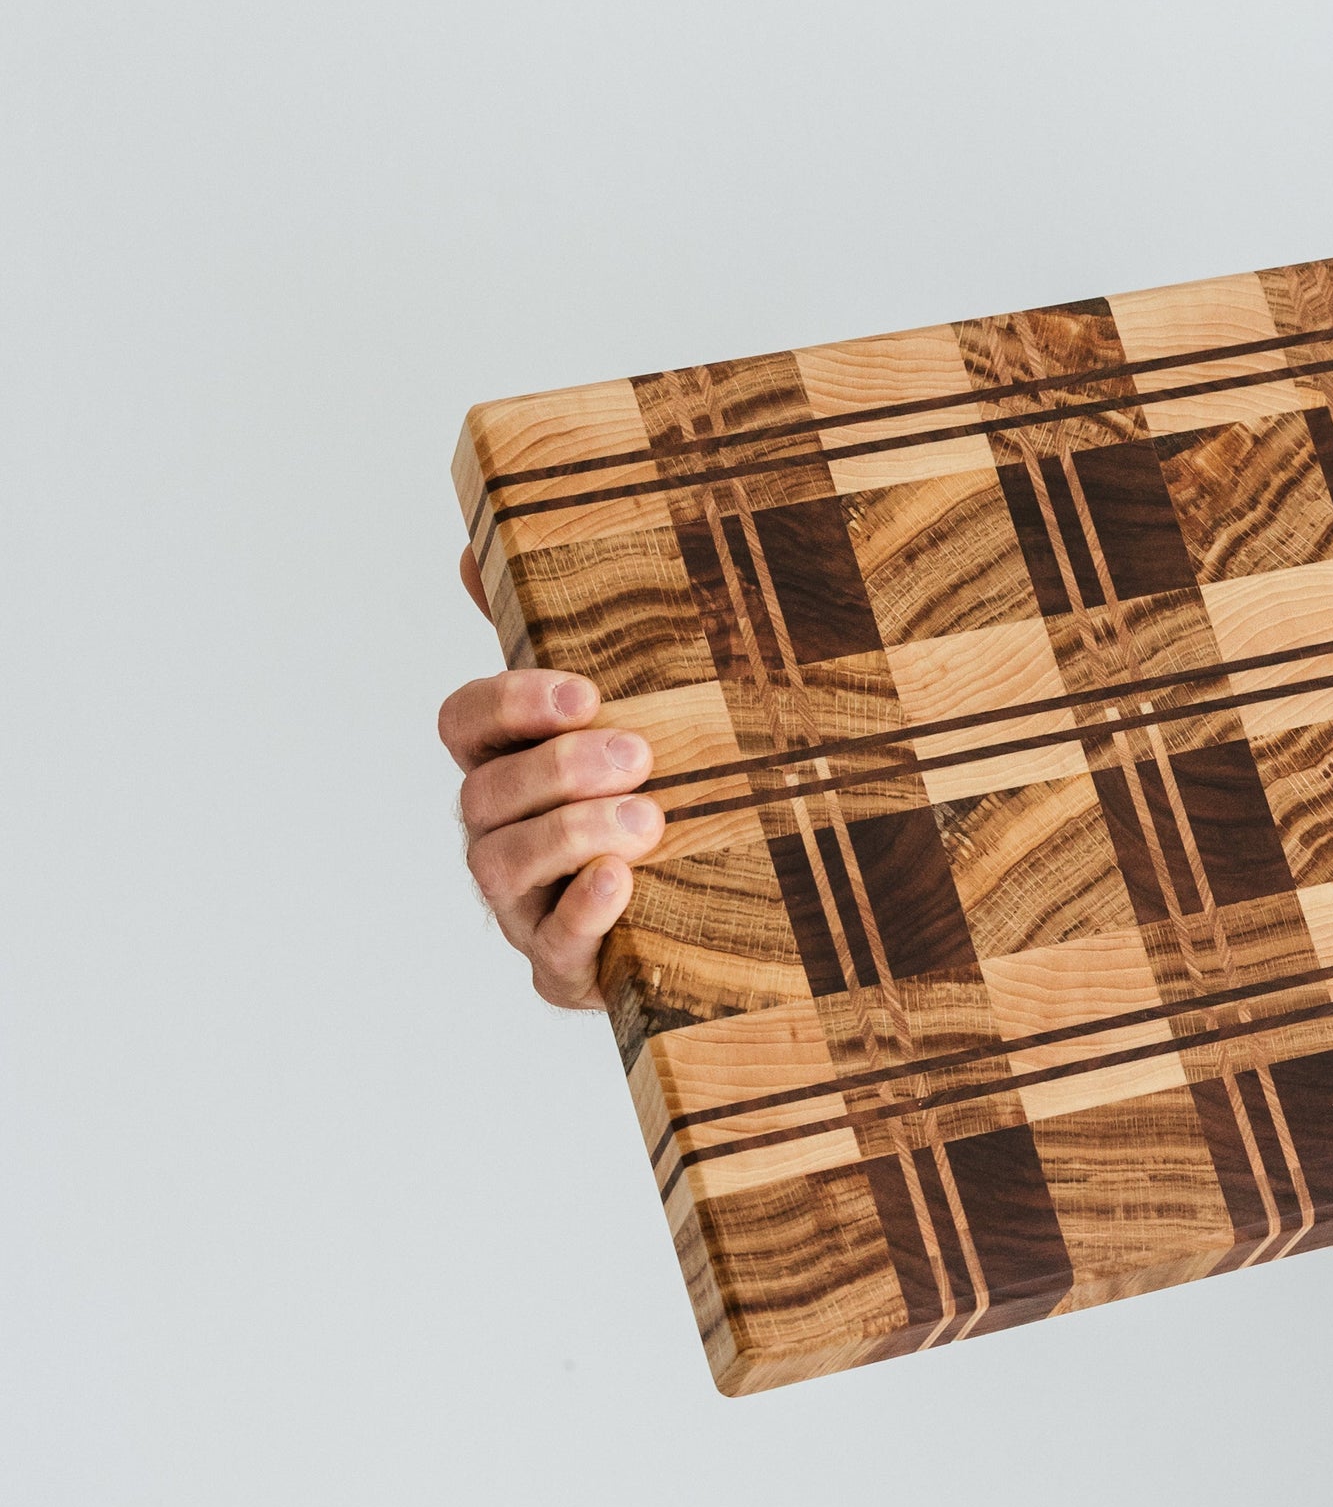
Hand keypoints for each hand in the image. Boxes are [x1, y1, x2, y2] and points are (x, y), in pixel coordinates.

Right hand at [443, 546, 659, 1007]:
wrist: (694, 914)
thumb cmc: (640, 795)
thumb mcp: (614, 716)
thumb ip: (555, 633)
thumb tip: (477, 542)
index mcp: (504, 764)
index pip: (464, 722)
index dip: (510, 704)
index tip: (582, 692)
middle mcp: (498, 832)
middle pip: (484, 794)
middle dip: (556, 769)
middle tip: (637, 754)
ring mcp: (524, 903)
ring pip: (504, 865)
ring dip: (570, 833)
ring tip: (646, 817)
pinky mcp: (565, 964)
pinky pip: (557, 943)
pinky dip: (585, 912)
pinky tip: (621, 882)